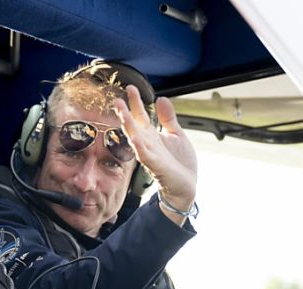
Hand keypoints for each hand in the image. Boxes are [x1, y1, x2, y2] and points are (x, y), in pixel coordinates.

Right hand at [114, 85, 197, 222]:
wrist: (185, 186)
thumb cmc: (179, 163)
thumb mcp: (176, 134)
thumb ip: (168, 118)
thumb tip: (161, 98)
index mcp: (152, 136)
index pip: (141, 116)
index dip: (136, 102)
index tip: (131, 87)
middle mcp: (148, 144)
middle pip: (134, 125)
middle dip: (125, 112)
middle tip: (117, 99)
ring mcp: (150, 155)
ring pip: (135, 138)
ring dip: (128, 125)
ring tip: (121, 112)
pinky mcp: (156, 166)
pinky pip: (145, 155)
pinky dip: (139, 146)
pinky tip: (135, 138)